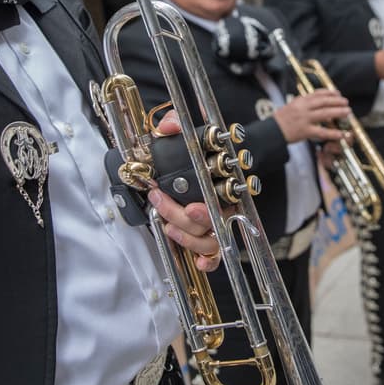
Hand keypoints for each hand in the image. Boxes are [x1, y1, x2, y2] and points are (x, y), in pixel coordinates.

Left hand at [148, 111, 221, 271]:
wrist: (206, 154)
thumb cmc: (197, 147)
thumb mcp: (186, 130)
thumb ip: (175, 122)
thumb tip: (169, 127)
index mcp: (221, 180)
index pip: (223, 200)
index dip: (206, 210)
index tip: (190, 208)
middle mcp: (223, 202)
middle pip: (210, 223)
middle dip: (184, 220)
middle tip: (160, 202)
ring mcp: (217, 219)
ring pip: (211, 241)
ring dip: (189, 239)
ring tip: (168, 227)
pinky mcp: (208, 233)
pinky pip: (215, 254)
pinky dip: (208, 261)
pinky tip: (197, 262)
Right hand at [273, 89, 350, 144]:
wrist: (271, 131)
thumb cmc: (281, 120)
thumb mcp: (291, 106)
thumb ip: (304, 104)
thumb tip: (319, 103)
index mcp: (300, 101)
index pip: (317, 93)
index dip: (329, 93)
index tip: (338, 94)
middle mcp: (303, 108)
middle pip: (324, 102)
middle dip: (337, 101)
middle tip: (346, 102)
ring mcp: (304, 119)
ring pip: (325, 114)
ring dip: (338, 112)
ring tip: (348, 112)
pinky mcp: (304, 131)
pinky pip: (321, 132)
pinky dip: (333, 133)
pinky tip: (341, 134)